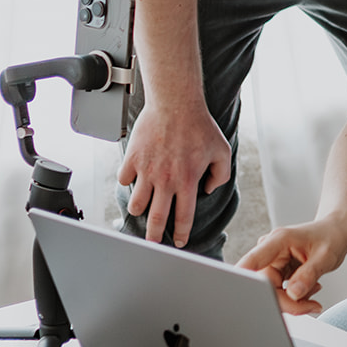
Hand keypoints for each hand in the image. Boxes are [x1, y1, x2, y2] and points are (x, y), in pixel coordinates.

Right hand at [119, 102, 231, 247]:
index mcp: (188, 181)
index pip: (183, 217)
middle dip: (154, 237)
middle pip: (156, 219)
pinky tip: (133, 180)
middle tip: (153, 243)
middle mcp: (166, 180)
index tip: (178, 242)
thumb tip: (208, 190)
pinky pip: (124, 180)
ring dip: (138, 211)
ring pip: (136, 204)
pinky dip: (127, 183)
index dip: (180, 234)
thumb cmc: (200, 126)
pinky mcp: (132, 158)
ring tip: (141, 209)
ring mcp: (146, 170)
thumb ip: (220, 175)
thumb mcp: (222, 151)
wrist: (175, 102)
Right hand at [238, 218, 346, 315]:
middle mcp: (270, 251)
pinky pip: (280, 292)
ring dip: (294, 299)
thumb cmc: (330, 236)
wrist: (335, 232)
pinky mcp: (277, 271)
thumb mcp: (325, 257)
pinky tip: (309, 286)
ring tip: (313, 287)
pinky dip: (296, 296)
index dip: (244, 281)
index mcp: (277, 241)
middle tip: (311, 304)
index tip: (244, 296)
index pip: (252, 262)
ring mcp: (272, 262)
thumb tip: (293, 293)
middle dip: (288, 301)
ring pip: (272, 292)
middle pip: (264, 286)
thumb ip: (308, 275)